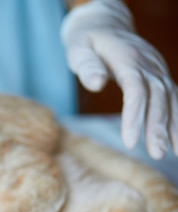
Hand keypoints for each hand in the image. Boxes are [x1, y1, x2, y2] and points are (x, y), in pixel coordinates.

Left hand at [61, 0, 177, 158]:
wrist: (106, 24)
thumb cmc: (87, 40)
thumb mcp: (78, 48)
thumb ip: (86, 65)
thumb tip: (95, 83)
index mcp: (127, 58)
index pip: (135, 89)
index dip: (134, 115)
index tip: (129, 141)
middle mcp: (148, 64)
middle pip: (157, 97)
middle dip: (158, 127)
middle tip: (155, 153)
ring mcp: (157, 69)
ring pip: (170, 99)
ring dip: (172, 126)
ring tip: (171, 153)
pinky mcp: (160, 76)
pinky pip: (174, 98)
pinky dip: (177, 118)